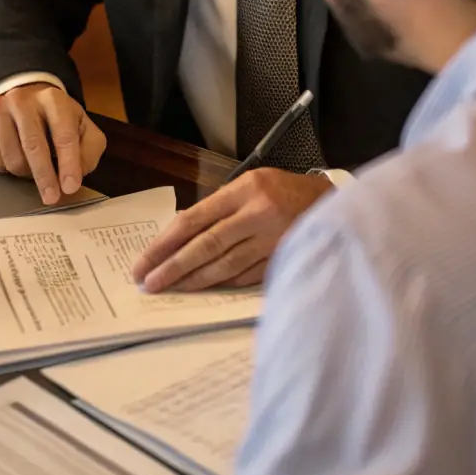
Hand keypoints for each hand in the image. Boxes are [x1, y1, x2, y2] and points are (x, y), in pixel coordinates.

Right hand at [0, 83, 105, 204]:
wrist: (23, 99)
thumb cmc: (56, 119)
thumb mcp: (82, 127)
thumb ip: (89, 149)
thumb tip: (76, 173)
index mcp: (52, 98)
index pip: (63, 134)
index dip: (68, 164)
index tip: (70, 187)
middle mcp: (20, 100)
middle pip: (32, 147)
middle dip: (44, 177)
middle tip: (51, 197)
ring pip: (9, 159)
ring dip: (22, 173)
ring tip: (30, 165)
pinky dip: (0, 169)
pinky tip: (8, 157)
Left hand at [132, 168, 331, 292]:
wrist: (331, 202)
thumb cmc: (282, 190)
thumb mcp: (249, 184)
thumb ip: (218, 207)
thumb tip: (180, 231)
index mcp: (244, 190)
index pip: (195, 219)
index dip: (166, 243)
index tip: (144, 261)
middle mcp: (257, 213)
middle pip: (207, 245)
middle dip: (174, 267)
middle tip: (149, 283)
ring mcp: (272, 239)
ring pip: (225, 265)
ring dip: (195, 280)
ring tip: (171, 290)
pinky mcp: (283, 258)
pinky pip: (246, 275)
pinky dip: (223, 283)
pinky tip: (204, 289)